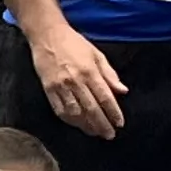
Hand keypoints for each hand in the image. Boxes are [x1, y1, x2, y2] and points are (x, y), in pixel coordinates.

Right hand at [29, 18, 127, 136]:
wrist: (47, 34)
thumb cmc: (74, 43)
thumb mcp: (96, 54)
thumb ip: (110, 74)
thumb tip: (123, 91)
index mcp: (90, 71)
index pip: (105, 98)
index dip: (114, 113)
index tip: (119, 124)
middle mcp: (76, 81)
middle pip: (92, 109)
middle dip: (102, 124)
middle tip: (109, 135)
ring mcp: (61, 86)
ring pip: (76, 113)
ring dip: (87, 126)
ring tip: (95, 132)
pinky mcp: (49, 89)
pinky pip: (60, 110)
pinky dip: (70, 120)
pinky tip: (77, 124)